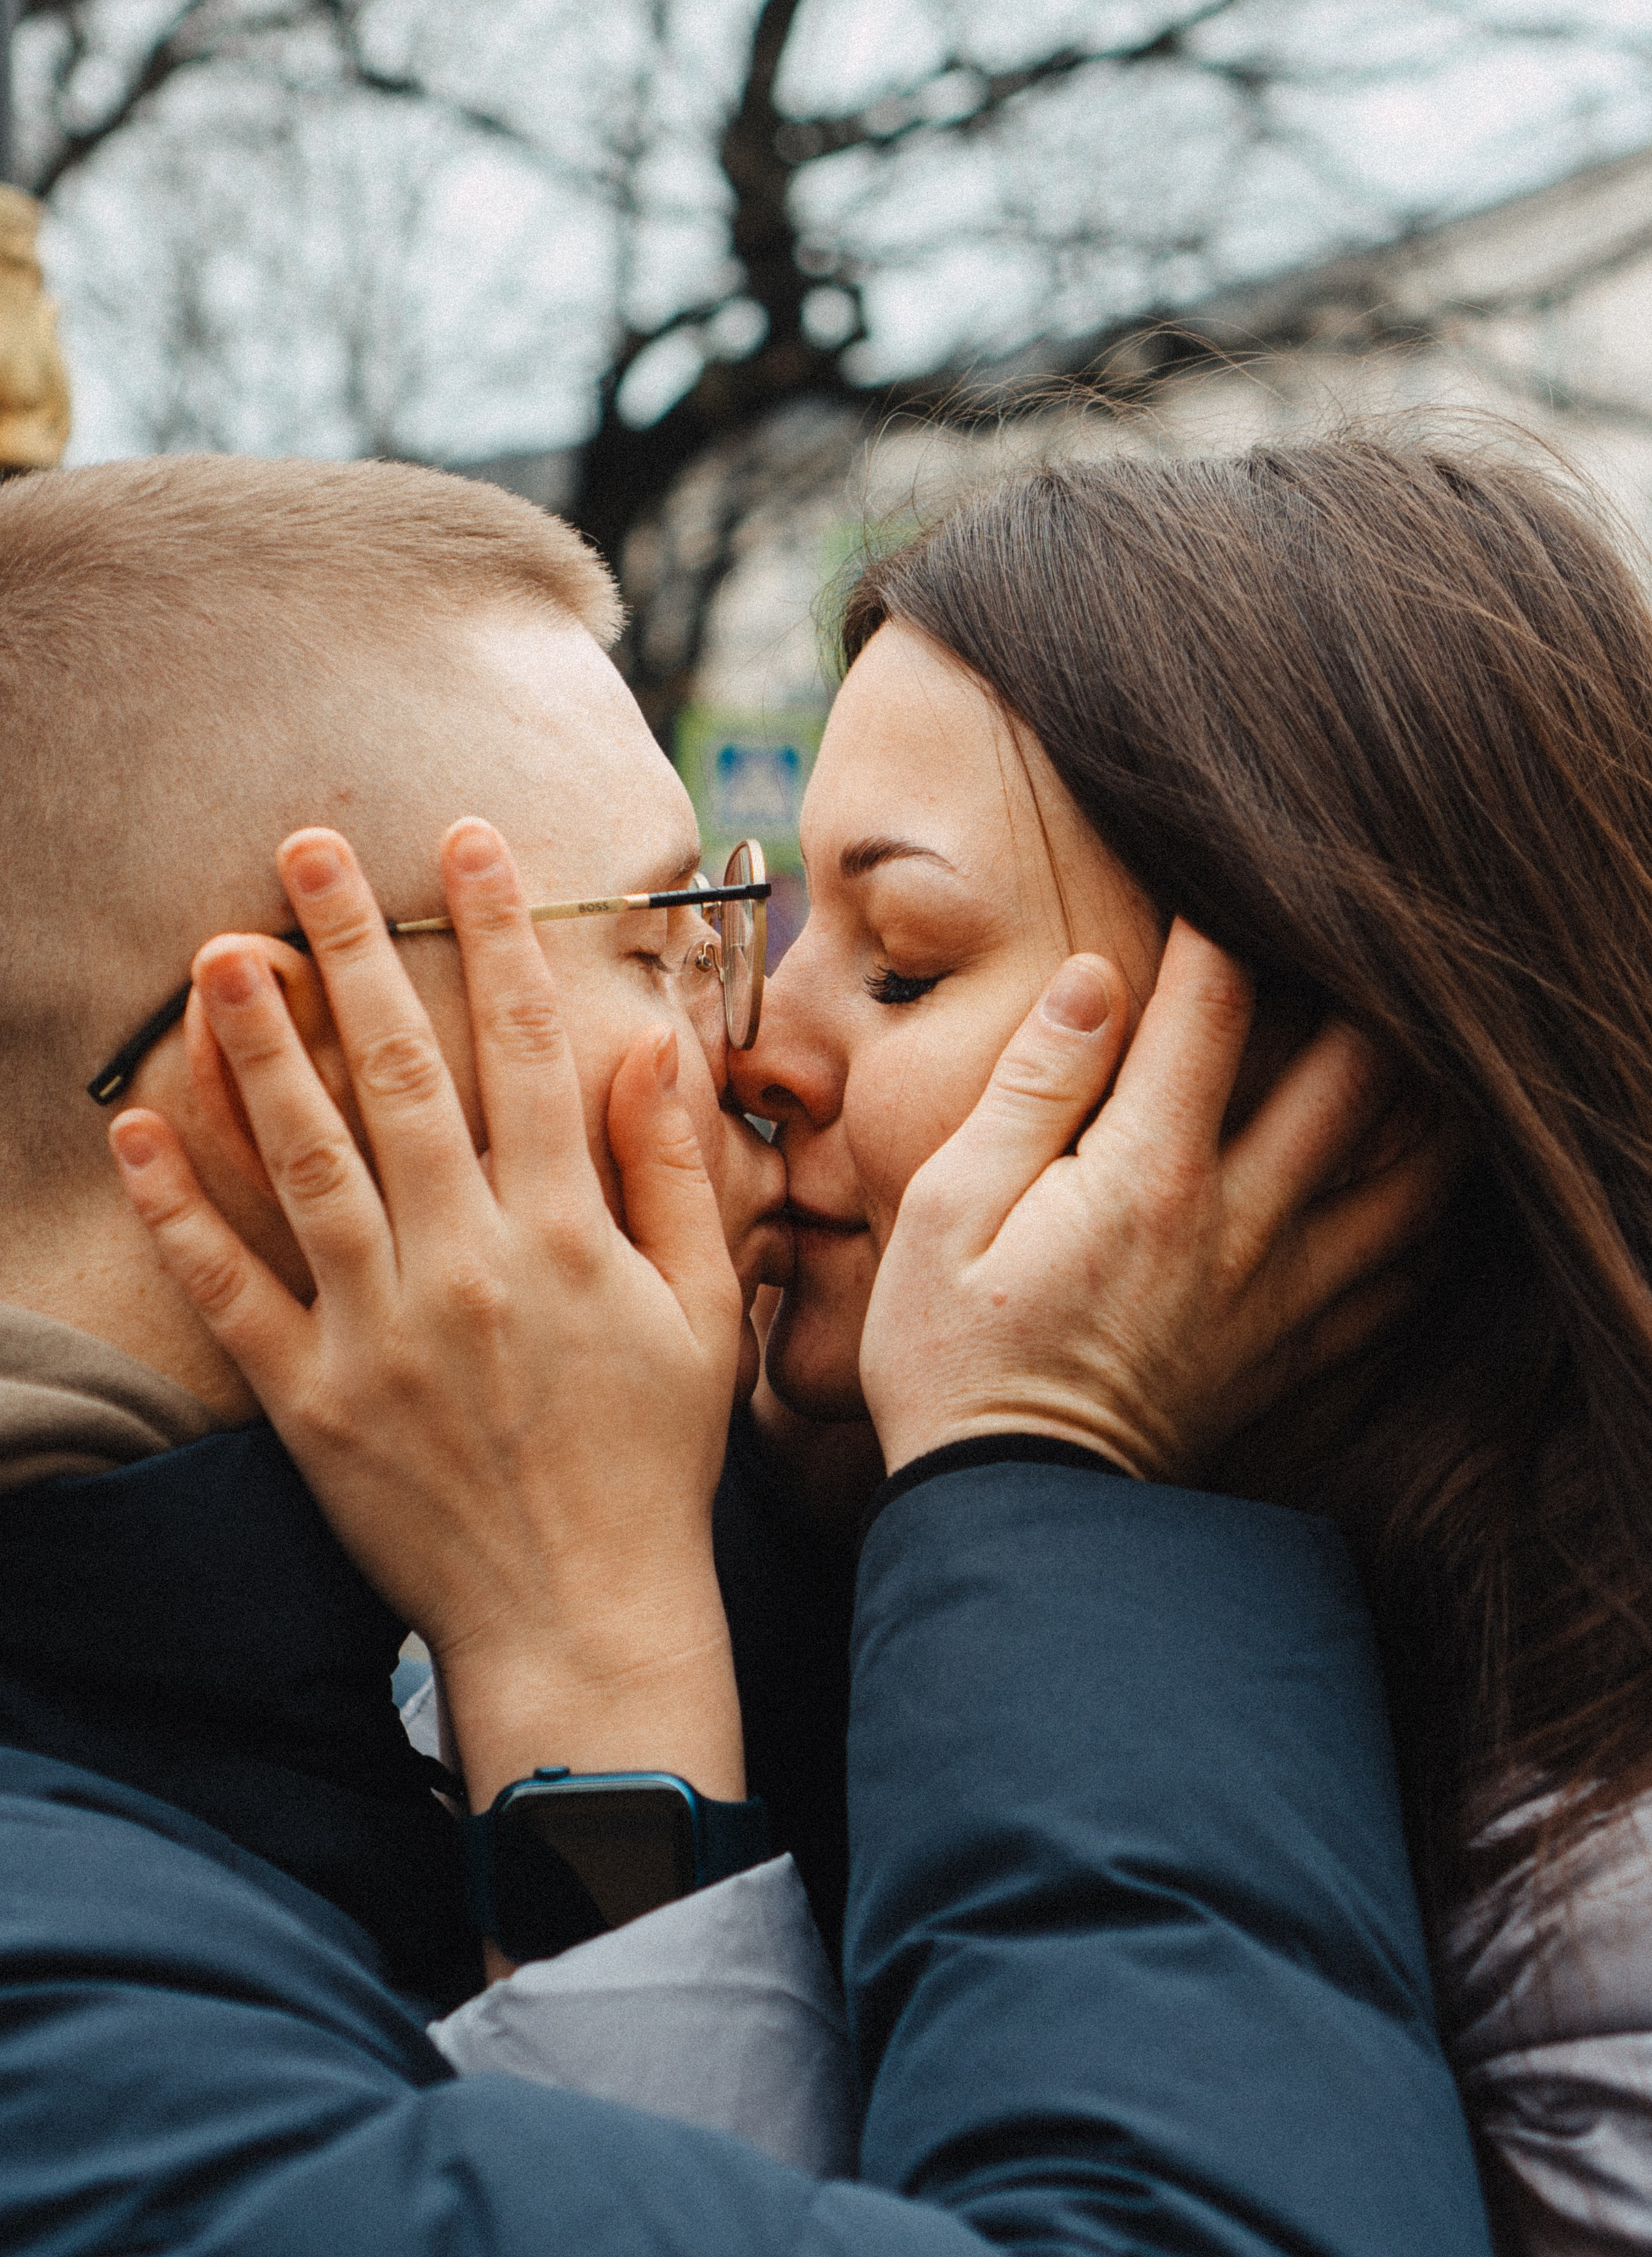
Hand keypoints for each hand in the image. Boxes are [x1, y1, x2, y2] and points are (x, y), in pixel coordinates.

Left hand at [108, 819, 745, 1809]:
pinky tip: (138, 1127)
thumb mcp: (699, 1312)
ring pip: (305, 1159)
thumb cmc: (653, 1463)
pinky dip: (179, 1209)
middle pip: (398, 1072)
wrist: (581, 1619)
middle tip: (307, 847)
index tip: (469, 844)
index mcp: (564, 1234)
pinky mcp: (309, 1400)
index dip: (499, 934)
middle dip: (355, 946)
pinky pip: (232, 1289)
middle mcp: (465, 1263)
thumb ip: (673, 1175)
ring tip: (222, 950)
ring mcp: (377, 1331)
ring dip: (258, 1047)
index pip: (526, 1048)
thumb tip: (653, 1048)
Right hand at [860, 922, 1452, 1484]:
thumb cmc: (955, 1357)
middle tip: (1352, 940)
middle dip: (1364, 991)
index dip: (1220, 921)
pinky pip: (1406, 1274)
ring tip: (1418, 1042)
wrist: (1015, 1519)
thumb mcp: (946, 1209)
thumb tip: (1099, 979)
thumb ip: (1032, 1088)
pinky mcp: (1300, 1353)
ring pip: (1412, 1173)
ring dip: (1426, 1099)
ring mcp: (1285, 1294)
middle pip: (1358, 1075)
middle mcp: (1241, 1223)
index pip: (1215, 1005)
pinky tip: (1417, 1182)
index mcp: (1148, 1174)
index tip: (1213, 874)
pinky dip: (1428, 1218)